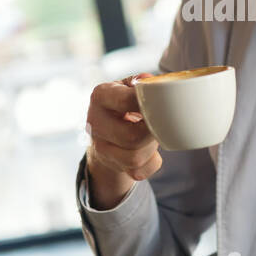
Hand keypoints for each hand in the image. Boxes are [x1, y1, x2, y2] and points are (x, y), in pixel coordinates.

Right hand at [84, 73, 161, 207]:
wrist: (107, 127)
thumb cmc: (125, 102)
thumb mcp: (129, 85)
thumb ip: (143, 81)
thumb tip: (153, 83)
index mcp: (100, 96)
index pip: (127, 101)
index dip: (149, 104)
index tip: (161, 103)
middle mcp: (94, 122)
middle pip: (131, 137)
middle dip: (152, 132)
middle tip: (160, 124)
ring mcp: (99, 147)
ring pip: (134, 159)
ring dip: (151, 149)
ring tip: (152, 136)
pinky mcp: (110, 164)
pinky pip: (138, 173)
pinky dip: (151, 164)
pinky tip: (150, 151)